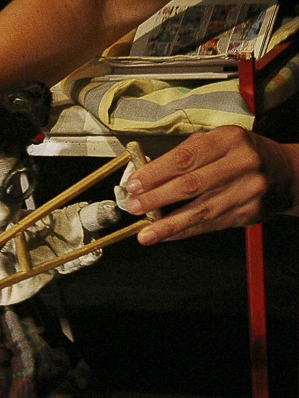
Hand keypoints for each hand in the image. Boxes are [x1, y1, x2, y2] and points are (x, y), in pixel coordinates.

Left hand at [124, 126, 274, 244]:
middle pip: (191, 185)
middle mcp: (241, 164)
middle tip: (134, 206)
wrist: (284, 173)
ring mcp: (247, 191)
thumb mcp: (218, 141)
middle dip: (157, 198)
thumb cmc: (241, 154)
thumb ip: (184, 154)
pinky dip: (183, 232)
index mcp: (229, 140)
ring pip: (200, 211)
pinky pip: (208, 225)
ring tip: (145, 233)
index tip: (134, 184)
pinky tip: (165, 236)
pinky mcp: (248, 213)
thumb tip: (145, 175)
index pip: (185, 158)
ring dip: (167, 224)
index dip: (156, 173)